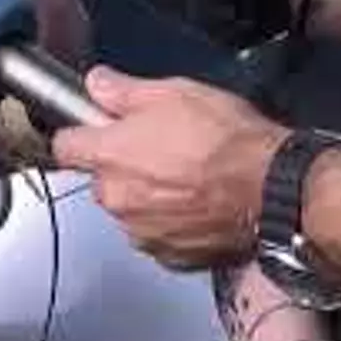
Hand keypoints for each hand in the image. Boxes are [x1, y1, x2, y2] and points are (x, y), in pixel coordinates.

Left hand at [52, 66, 286, 270]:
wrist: (275, 190)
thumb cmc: (228, 140)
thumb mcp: (175, 92)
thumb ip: (124, 90)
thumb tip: (97, 83)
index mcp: (110, 156)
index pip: (64, 147)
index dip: (81, 134)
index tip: (96, 129)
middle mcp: (117, 199)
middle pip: (102, 180)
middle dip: (123, 166)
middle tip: (162, 148)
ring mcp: (142, 233)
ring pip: (130, 209)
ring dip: (148, 196)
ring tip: (188, 177)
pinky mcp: (170, 257)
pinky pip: (158, 235)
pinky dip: (172, 222)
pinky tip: (199, 202)